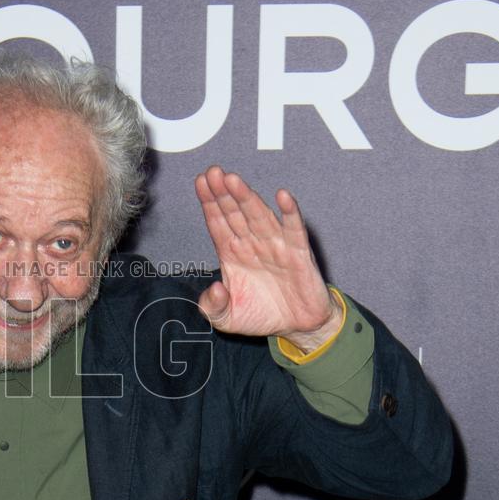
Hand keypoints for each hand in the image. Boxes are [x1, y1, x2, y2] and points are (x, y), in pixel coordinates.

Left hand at [195, 166, 342, 352]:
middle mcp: (252, 244)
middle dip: (223, 193)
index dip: (209, 202)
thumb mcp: (227, 319)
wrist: (295, 327)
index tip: (200, 182)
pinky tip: (282, 196)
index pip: (218, 222)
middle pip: (235, 213)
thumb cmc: (260, 315)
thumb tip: (214, 288)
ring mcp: (275, 245)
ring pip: (259, 216)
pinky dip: (289, 212)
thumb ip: (213, 307)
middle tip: (212, 172)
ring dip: (247, 197)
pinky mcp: (298, 253)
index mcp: (232, 253)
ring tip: (233, 180)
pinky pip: (294, 229)